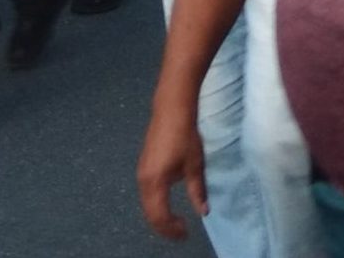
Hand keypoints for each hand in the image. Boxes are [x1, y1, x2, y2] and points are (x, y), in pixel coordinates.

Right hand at [138, 98, 207, 240]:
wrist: (171, 109)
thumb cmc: (185, 136)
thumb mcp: (195, 165)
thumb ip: (197, 191)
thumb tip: (203, 212)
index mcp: (155, 182)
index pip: (160, 216)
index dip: (172, 229)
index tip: (186, 233)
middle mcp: (143, 180)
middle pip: (149, 214)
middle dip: (164, 227)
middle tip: (181, 232)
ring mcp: (140, 173)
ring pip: (146, 204)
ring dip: (159, 216)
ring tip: (176, 222)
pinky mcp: (143, 166)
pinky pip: (146, 194)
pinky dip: (155, 205)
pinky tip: (167, 204)